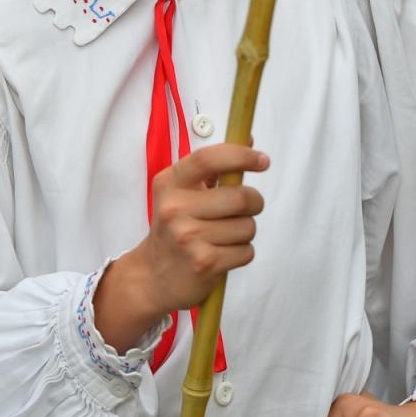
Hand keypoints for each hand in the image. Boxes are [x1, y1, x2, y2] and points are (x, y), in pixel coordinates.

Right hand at [91, 144, 267, 352]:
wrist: (153, 276)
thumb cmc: (175, 228)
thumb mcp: (182, 194)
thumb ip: (214, 169)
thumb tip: (248, 140)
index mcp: (170, 183)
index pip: (208, 159)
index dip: (241, 155)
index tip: (262, 160)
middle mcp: (175, 208)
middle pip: (240, 197)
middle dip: (254, 202)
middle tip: (247, 208)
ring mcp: (189, 237)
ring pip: (248, 226)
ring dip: (246, 231)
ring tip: (226, 236)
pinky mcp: (204, 263)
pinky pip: (246, 251)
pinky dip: (242, 253)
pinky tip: (223, 255)